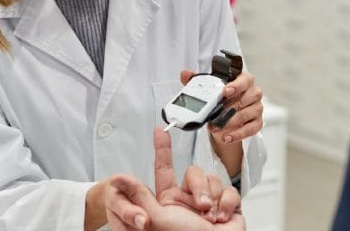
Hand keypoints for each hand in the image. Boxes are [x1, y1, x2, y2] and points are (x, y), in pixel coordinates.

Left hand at [104, 128, 244, 229]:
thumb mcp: (157, 219)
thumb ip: (140, 196)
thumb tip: (119, 179)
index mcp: (169, 202)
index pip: (164, 169)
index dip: (162, 149)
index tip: (159, 130)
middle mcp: (188, 201)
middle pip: (194, 173)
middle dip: (200, 188)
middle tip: (201, 208)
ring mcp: (208, 203)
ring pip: (212, 179)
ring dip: (213, 199)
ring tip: (211, 218)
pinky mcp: (226, 206)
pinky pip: (229, 190)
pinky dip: (227, 204)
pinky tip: (223, 218)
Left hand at [179, 70, 263, 144]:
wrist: (225, 117)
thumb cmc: (221, 99)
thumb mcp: (209, 89)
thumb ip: (197, 80)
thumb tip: (184, 74)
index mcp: (244, 81)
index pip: (245, 79)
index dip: (237, 85)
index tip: (225, 91)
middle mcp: (253, 93)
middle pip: (249, 97)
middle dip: (231, 106)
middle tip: (217, 113)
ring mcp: (257, 108)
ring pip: (249, 113)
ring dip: (231, 121)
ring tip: (217, 126)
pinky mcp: (257, 123)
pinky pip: (251, 129)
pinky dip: (238, 134)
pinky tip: (226, 137)